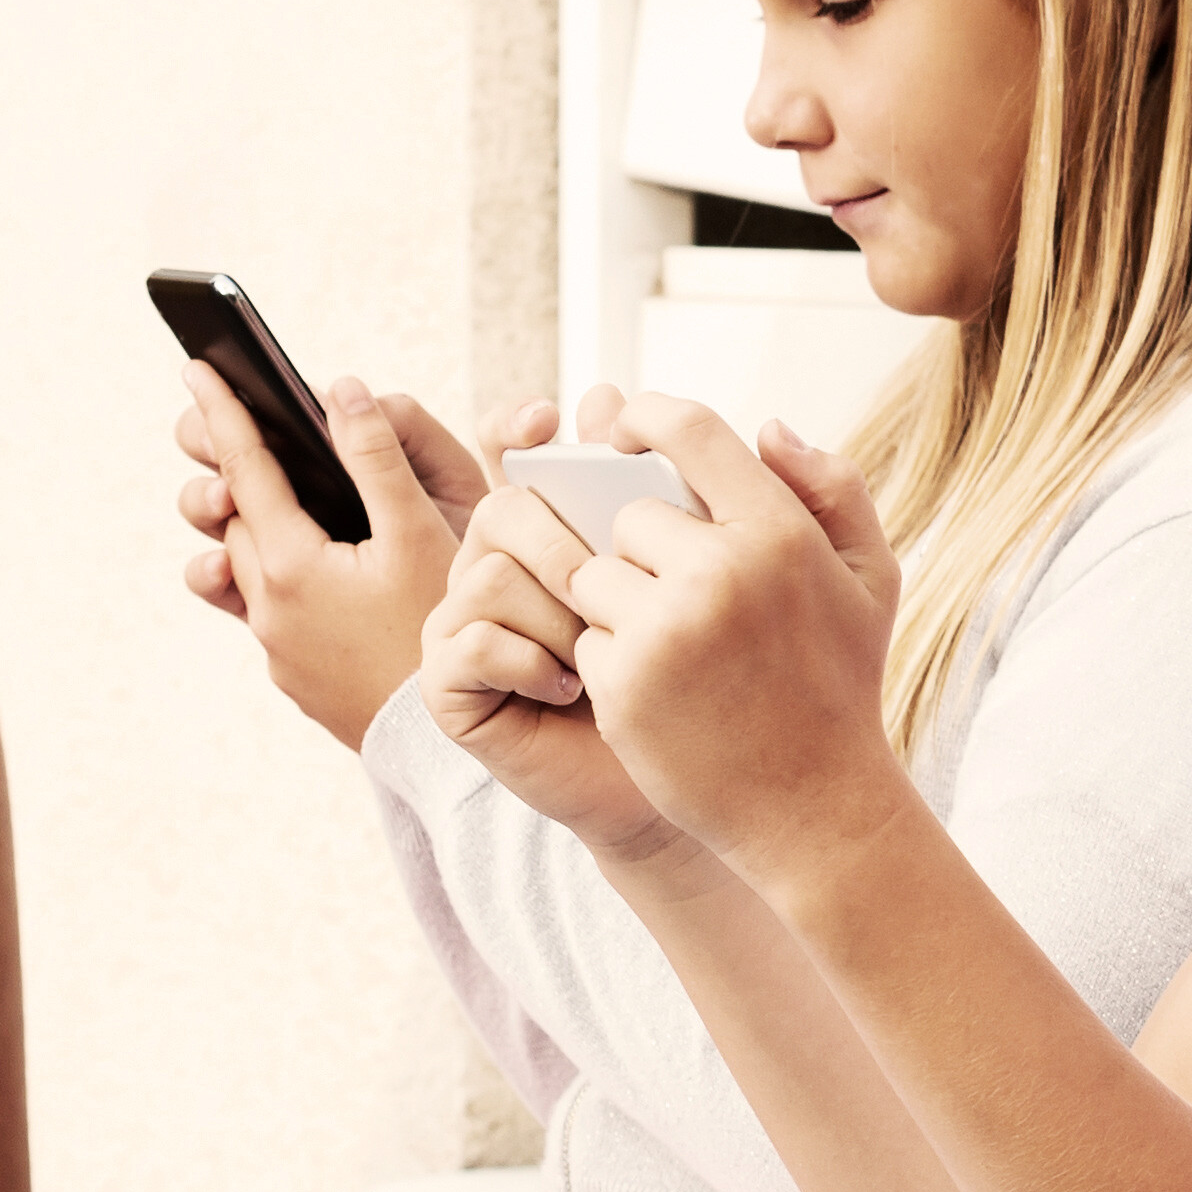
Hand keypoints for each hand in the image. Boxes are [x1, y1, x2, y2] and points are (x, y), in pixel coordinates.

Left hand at [177, 363, 478, 748]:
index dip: (222, 411)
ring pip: (247, 567)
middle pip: (236, 517)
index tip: (196, 367)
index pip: (243, 466)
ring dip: (255, 529)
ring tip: (276, 504)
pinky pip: (270, 612)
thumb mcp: (420, 535)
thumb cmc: (442, 636)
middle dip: (236, 470)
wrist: (446, 746)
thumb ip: (377, 457)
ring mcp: (276, 648)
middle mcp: (267, 607)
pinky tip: (313, 571)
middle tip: (241, 427)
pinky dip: (279, 578)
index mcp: (290, 563)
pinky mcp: (293, 676)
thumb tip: (341, 389)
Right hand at [422, 394, 687, 861]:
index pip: (516, 448)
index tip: (552, 419)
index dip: (518, 425)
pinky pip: (470, 639)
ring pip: (489, 570)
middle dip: (560, 538)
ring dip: (556, 612)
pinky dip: (527, 658)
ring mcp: (472, 619)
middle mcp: (506, 563)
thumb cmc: (706, 682)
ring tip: (600, 654)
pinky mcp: (450, 680)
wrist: (682, 780)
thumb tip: (694, 411)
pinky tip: (571, 687)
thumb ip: (731, 491)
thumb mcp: (741, 577)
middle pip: (504, 505)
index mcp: (561, 525)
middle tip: (604, 580)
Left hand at [544, 392, 916, 891]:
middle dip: (643, 550)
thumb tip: (767, 425)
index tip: (624, 434)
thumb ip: (832, 487)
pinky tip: (662, 693)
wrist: (815, 808)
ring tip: (674, 648)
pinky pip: (584, 638)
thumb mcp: (870, 579)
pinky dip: (611, 660)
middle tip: (682, 597)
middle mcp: (718, 571)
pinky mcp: (622, 684)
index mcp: (777, 531)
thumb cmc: (841, 686)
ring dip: (620, 604)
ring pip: (594, 575)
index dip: (643, 417)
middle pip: (628, 515)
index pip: (685, 429)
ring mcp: (664, 629)